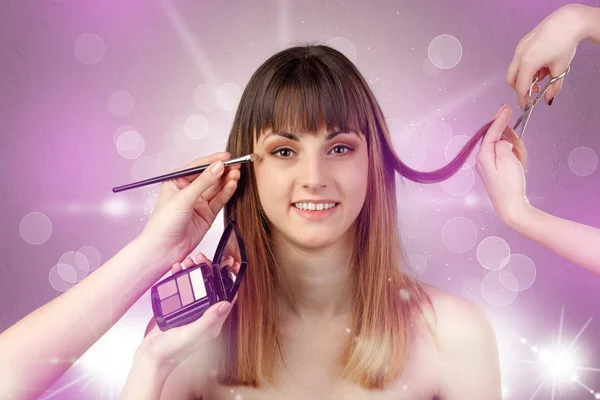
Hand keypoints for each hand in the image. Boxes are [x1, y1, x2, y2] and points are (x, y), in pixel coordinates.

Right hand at [136, 251, 237, 367]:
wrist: (149, 359)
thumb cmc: (170, 353)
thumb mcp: (191, 335)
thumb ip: (208, 321)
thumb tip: (226, 304)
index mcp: (212, 322)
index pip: (227, 296)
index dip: (229, 279)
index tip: (225, 264)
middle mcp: (204, 315)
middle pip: (211, 286)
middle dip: (208, 270)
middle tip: (200, 259)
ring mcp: (190, 311)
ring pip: (196, 285)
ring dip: (193, 271)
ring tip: (187, 261)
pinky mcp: (176, 309)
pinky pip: (181, 288)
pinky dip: (180, 276)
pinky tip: (175, 269)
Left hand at [139, 151, 240, 266]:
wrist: (164, 249)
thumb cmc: (163, 224)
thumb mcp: (183, 198)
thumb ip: (203, 182)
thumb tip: (218, 167)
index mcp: (176, 181)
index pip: (198, 166)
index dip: (213, 160)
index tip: (227, 157)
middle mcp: (188, 190)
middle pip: (209, 176)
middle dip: (223, 170)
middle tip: (236, 165)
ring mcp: (199, 202)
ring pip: (216, 187)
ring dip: (226, 180)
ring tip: (236, 174)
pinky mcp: (207, 213)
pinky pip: (219, 200)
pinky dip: (226, 192)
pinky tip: (233, 185)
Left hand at [475, 105, 528, 223]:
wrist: (510, 207)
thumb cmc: (510, 185)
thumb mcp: (507, 161)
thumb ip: (502, 146)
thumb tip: (502, 142)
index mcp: (483, 156)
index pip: (491, 132)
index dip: (499, 119)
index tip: (506, 108)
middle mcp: (481, 160)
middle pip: (491, 137)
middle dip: (501, 127)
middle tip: (507, 113)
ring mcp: (486, 167)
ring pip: (495, 146)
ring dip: (504, 139)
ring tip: (512, 135)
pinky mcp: (492, 172)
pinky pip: (498, 154)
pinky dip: (505, 149)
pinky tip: (512, 149)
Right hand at [506, 4, 586, 108]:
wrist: (568, 22)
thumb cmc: (565, 42)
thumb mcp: (561, 68)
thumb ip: (553, 87)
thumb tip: (548, 100)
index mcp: (528, 62)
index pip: (520, 87)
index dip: (523, 99)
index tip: (527, 106)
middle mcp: (520, 55)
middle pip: (511, 79)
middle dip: (520, 88)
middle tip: (534, 91)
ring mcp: (519, 47)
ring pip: (514, 69)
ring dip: (524, 77)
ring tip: (541, 74)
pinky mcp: (522, 43)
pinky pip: (519, 60)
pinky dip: (526, 67)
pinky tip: (540, 64)